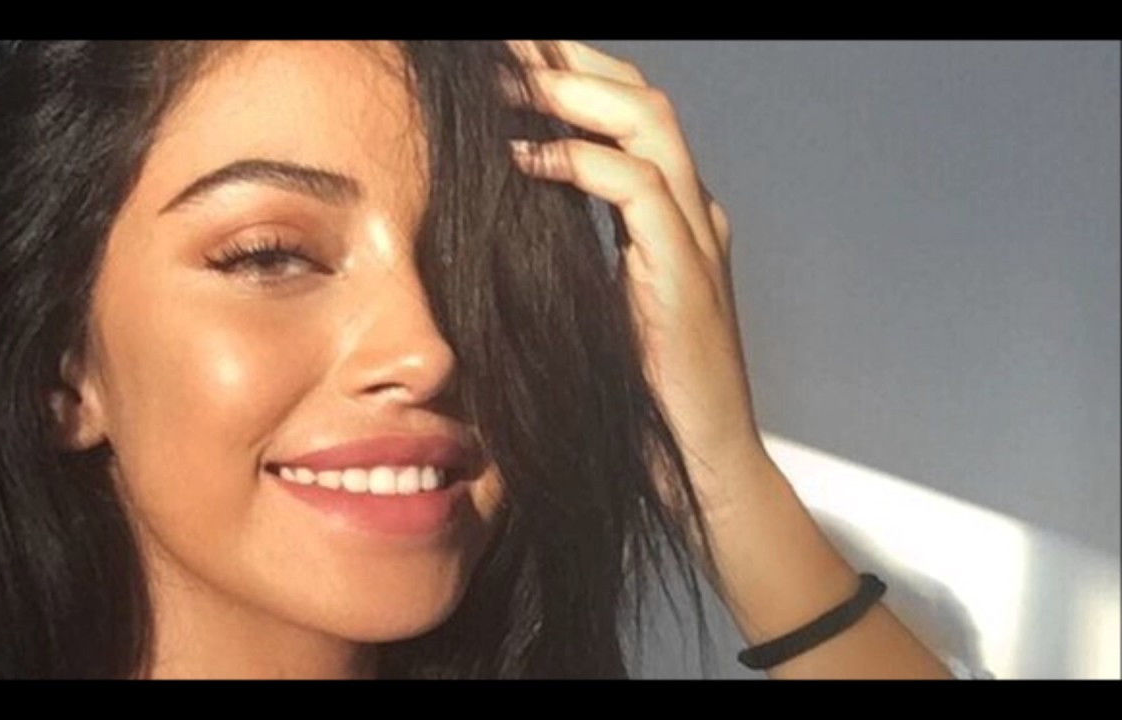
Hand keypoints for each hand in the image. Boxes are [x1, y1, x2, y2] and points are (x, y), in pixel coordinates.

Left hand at [504, 40, 770, 516]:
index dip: (569, 77)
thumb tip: (499, 213)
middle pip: (639, 95)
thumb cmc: (637, 397)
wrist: (700, 463)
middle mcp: (692, 210)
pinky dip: (578, 160)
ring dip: (568, 91)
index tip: (505, 65)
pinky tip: (522, 158)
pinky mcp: (687, 271)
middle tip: (500, 51)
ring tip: (503, 83)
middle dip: (567, 62)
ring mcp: (697, 235)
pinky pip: (636, 187)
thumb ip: (564, 251)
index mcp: (672, 215)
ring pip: (646, 121)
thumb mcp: (591, 306)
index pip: (626, 114)